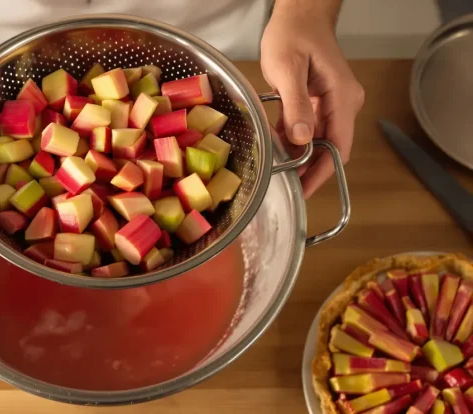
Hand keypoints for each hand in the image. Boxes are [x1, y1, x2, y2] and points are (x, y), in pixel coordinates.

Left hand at [260, 3, 363, 197]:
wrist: (298, 14)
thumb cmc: (294, 35)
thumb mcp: (288, 70)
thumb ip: (296, 106)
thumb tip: (303, 139)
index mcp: (342, 97)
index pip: (339, 146)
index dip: (322, 172)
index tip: (304, 191)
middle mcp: (343, 103)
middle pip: (329, 147)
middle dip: (308, 169)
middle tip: (284, 186)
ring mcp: (331, 102)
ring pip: (316, 140)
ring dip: (297, 154)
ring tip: (276, 169)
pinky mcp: (317, 100)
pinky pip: (307, 127)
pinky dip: (292, 138)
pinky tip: (275, 146)